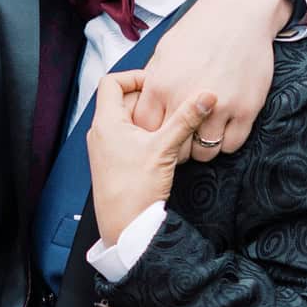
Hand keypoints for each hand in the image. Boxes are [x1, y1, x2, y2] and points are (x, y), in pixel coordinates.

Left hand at [87, 73, 216, 245]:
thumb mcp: (165, 148)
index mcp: (106, 123)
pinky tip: (164, 145)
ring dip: (150, 120)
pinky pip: (128, 139)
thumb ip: (186, 119)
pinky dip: (145, 136)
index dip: (135, 77)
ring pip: (128, 121)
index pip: (112, 82)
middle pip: (123, 101)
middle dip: (149, 101)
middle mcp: (101, 133)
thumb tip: (206, 95)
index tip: (157, 83)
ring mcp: (105, 149)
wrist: (125, 228)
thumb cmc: (135, 191)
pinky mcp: (113, 163)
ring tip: (171, 125)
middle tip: (172, 104)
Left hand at [132, 0, 287, 157]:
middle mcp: (185, 100)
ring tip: (204, 133)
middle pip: (174, 147)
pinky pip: (231, 145)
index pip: (146, 128)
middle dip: (176, 146)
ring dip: (202, 147)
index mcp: (160, 85)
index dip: (151, 134)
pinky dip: (226, 142)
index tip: (160, 131)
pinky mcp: (246, 110)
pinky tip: (223, 128)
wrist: (241, 12)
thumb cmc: (201, 28)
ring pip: (204, 152)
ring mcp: (218, 107)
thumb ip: (153, 80)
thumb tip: (144, 102)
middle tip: (184, 136)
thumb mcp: (164, 50)